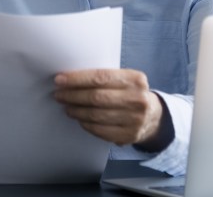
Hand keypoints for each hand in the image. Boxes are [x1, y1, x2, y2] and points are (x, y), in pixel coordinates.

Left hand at [52, 69, 166, 147]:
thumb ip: (105, 78)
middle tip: (59, 95)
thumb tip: (71, 78)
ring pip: (96, 115)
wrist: (153, 116)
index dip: (77, 79)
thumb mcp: (126, 80)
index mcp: (135, 79)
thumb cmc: (131, 93)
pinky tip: (80, 119)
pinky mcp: (129, 135)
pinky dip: (86, 124)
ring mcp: (135, 119)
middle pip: (96, 97)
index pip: (101, 77)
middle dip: (73, 96)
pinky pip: (101, 131)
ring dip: (77, 111)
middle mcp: (137, 99)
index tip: (60, 80)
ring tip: (67, 107)